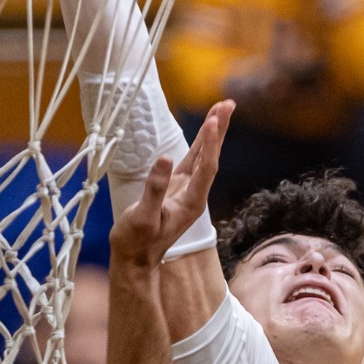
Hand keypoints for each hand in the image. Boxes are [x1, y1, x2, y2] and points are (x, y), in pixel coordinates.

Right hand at [108, 102, 232, 270]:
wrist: (134, 259)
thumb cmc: (137, 242)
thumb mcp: (143, 218)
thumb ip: (155, 189)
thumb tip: (165, 159)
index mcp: (191, 202)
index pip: (206, 167)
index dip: (210, 143)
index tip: (214, 120)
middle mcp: (194, 194)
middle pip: (211, 157)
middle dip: (220, 130)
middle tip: (228, 104)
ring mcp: (186, 190)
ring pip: (203, 156)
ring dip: (212, 133)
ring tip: (222, 108)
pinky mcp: (176, 187)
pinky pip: (192, 160)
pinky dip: (199, 143)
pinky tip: (205, 129)